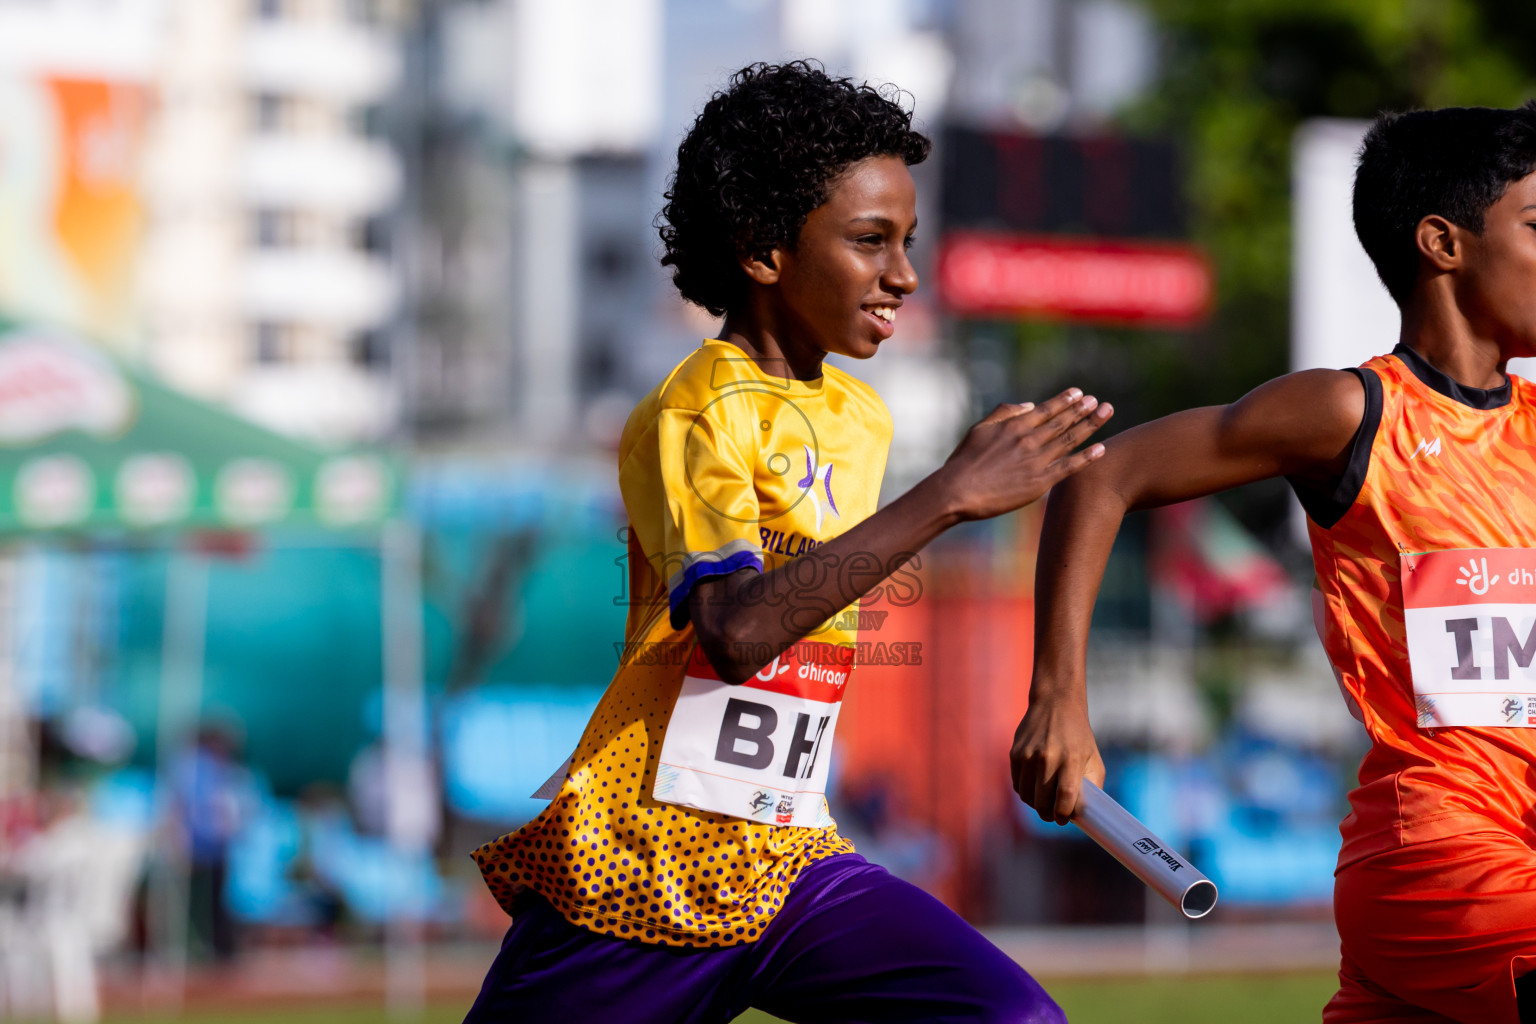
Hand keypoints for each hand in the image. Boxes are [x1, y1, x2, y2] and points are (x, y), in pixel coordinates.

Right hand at [936, 388, 1112, 521]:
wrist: (957, 491)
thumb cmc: (964, 461)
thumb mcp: (979, 429)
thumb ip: (1004, 413)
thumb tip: (1028, 405)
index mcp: (1014, 426)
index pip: (1046, 409)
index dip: (1065, 400)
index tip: (1080, 393)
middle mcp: (1029, 440)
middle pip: (1062, 421)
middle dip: (1083, 410)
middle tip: (1098, 402)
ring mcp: (1036, 461)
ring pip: (1069, 440)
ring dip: (1090, 425)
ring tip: (1105, 413)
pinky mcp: (1039, 483)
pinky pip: (1068, 467)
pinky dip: (1086, 458)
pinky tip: (1101, 449)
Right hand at [1009, 694, 1104, 824]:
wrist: (1054, 705)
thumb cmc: (1078, 736)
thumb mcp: (1093, 758)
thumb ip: (1092, 786)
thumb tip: (1083, 813)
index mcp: (1071, 758)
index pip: (1065, 796)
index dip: (1063, 814)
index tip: (1063, 819)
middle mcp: (1047, 757)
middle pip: (1042, 801)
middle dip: (1048, 815)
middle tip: (1053, 816)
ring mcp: (1028, 756)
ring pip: (1027, 797)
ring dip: (1035, 805)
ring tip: (1044, 802)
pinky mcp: (1015, 754)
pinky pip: (1017, 785)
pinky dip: (1026, 792)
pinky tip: (1035, 788)